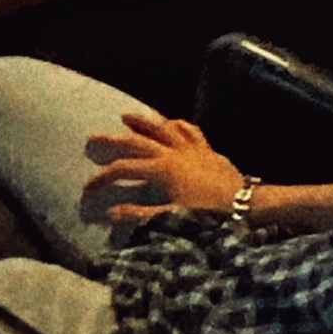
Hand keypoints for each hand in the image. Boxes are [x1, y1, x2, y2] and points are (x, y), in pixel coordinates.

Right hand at [78, 106, 243, 226]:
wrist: (244, 204)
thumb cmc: (208, 214)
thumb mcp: (172, 217)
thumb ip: (140, 215)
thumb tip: (111, 213)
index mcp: (161, 169)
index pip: (123, 169)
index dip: (103, 178)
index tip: (88, 187)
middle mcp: (172, 152)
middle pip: (136, 141)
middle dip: (112, 141)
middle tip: (92, 138)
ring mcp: (190, 147)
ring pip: (161, 127)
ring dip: (142, 122)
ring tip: (125, 116)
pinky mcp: (205, 148)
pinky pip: (188, 130)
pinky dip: (176, 124)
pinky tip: (170, 123)